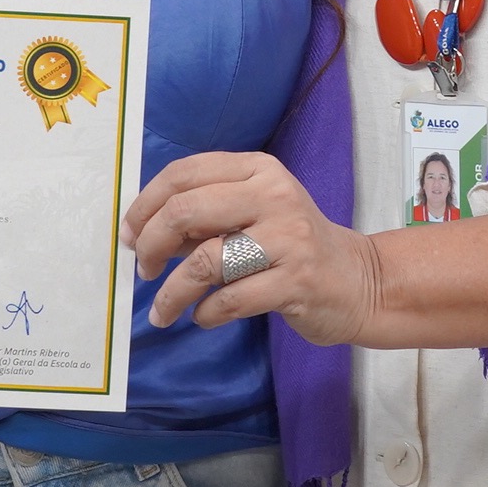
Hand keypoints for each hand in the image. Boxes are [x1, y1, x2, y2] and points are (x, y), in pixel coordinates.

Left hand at [127, 151, 381, 345]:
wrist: (357, 280)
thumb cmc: (291, 246)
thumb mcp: (251, 214)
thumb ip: (203, 216)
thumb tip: (141, 232)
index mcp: (258, 169)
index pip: (184, 173)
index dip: (145, 204)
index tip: (130, 235)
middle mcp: (274, 196)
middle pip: (186, 211)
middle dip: (150, 245)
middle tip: (142, 270)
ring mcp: (288, 239)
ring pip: (205, 262)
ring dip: (172, 292)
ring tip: (163, 310)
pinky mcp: (297, 281)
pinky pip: (230, 299)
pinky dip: (205, 313)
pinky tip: (203, 317)